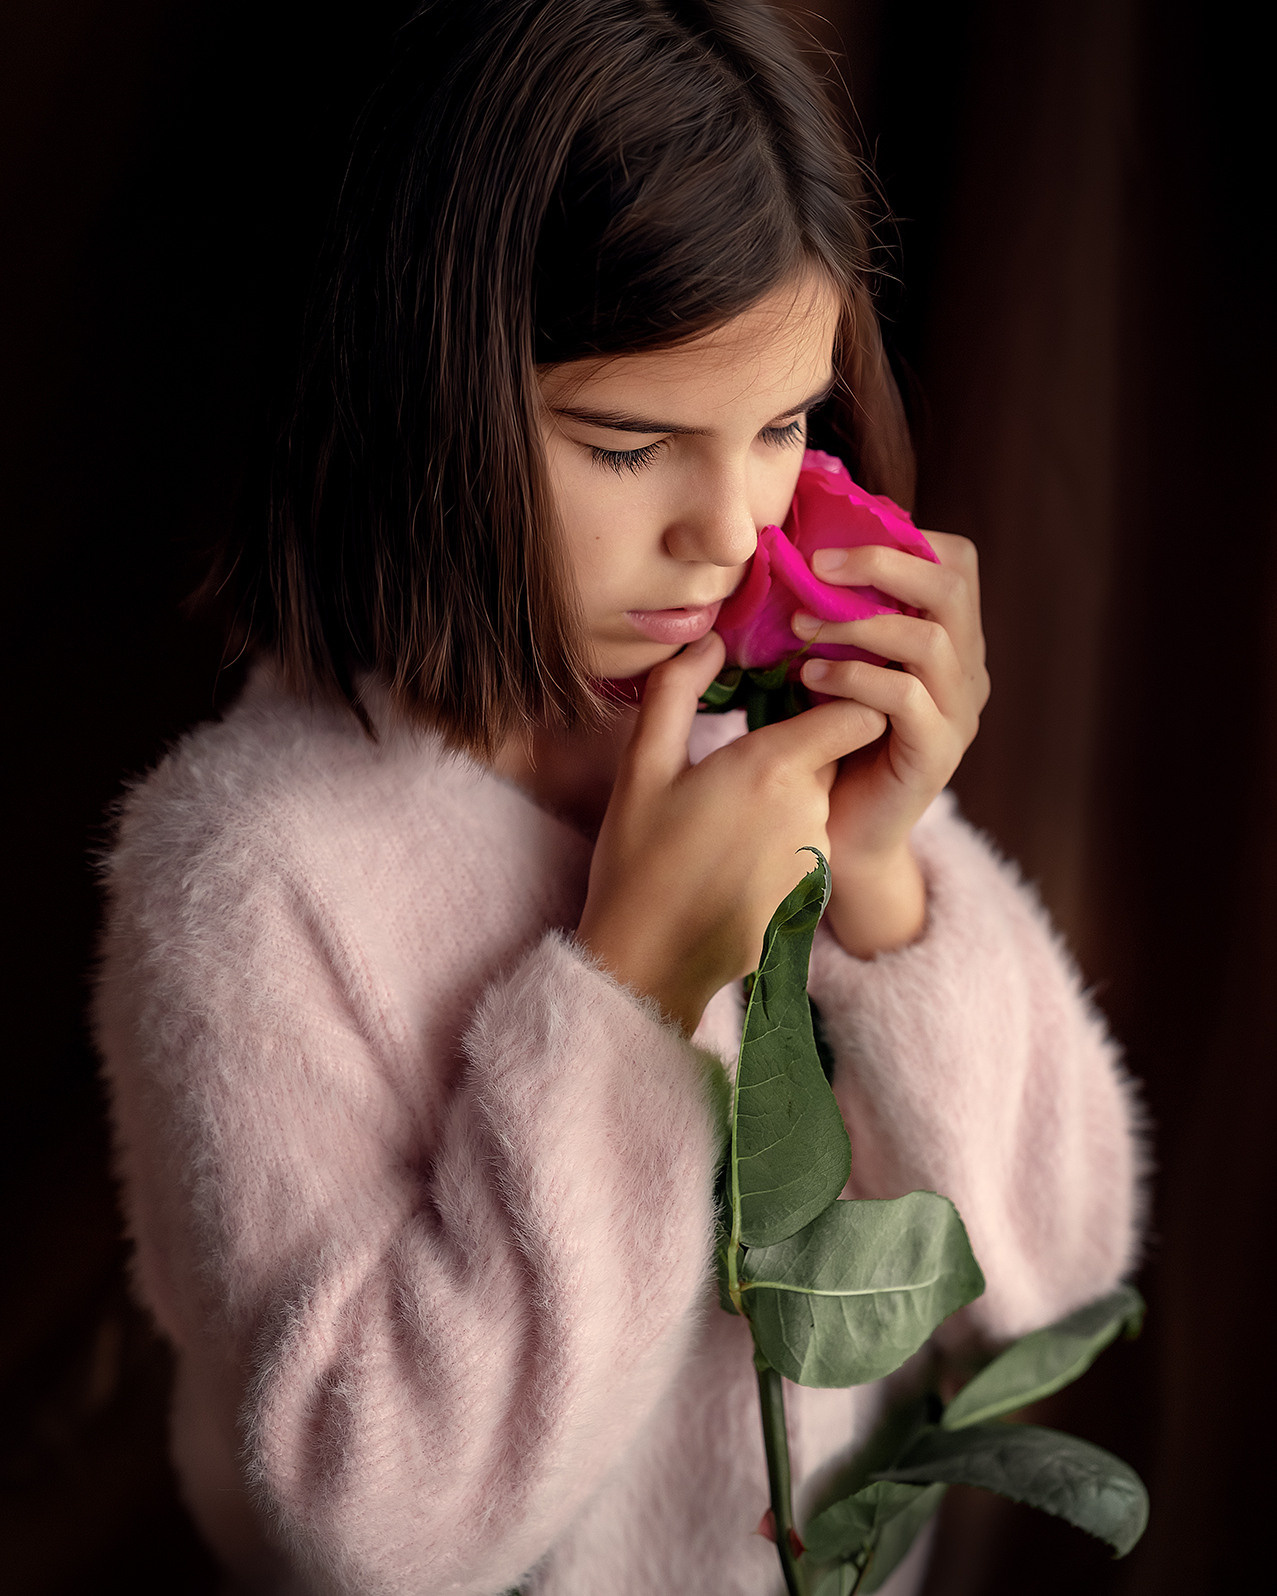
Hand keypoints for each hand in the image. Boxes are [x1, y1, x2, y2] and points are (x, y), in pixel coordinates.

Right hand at [578, 631, 886, 1032]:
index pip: (857, 713)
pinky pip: (805, 850)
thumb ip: (676, 693)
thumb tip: (709, 640)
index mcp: (773, 769)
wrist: (647, 965)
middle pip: (833, 758)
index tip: (801, 692)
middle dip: (798, 750)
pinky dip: (777, 847)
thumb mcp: (642, 769)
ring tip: (721, 821)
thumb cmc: (638, 861)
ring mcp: (814, 860)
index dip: (839, 698)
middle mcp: (810, 812)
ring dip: (784, 802)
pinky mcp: (810, 898)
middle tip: (737, 759)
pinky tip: (728, 863)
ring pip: (816, 805)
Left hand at [789, 532, 989, 957]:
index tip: (833, 539)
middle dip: (882, 563)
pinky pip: (906, 696)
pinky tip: (809, 677)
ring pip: (930, 638)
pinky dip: (853, 677)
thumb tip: (790, 549)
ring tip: (800, 625)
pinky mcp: (938, 752)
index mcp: (949, 639)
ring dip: (858, 622)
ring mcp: (959, 712)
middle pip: (952, 586)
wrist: (839, 835)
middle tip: (816, 564)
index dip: (901, 540)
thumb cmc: (828, 741)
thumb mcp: (832, 663)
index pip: (955, 562)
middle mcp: (966, 669)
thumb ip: (833, 616)